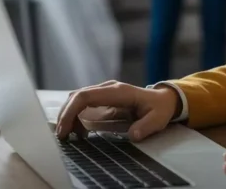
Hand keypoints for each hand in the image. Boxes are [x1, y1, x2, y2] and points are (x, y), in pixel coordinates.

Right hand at [55, 80, 179, 141]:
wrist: (163, 100)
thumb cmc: (159, 109)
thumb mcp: (158, 119)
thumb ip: (146, 126)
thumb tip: (133, 135)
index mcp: (118, 91)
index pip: (86, 96)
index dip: (71, 111)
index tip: (65, 129)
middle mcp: (108, 88)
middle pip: (77, 96)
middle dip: (65, 115)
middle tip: (62, 136)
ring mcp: (105, 91)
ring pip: (78, 99)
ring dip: (68, 116)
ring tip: (68, 136)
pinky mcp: (103, 98)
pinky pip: (83, 104)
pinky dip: (76, 116)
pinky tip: (78, 132)